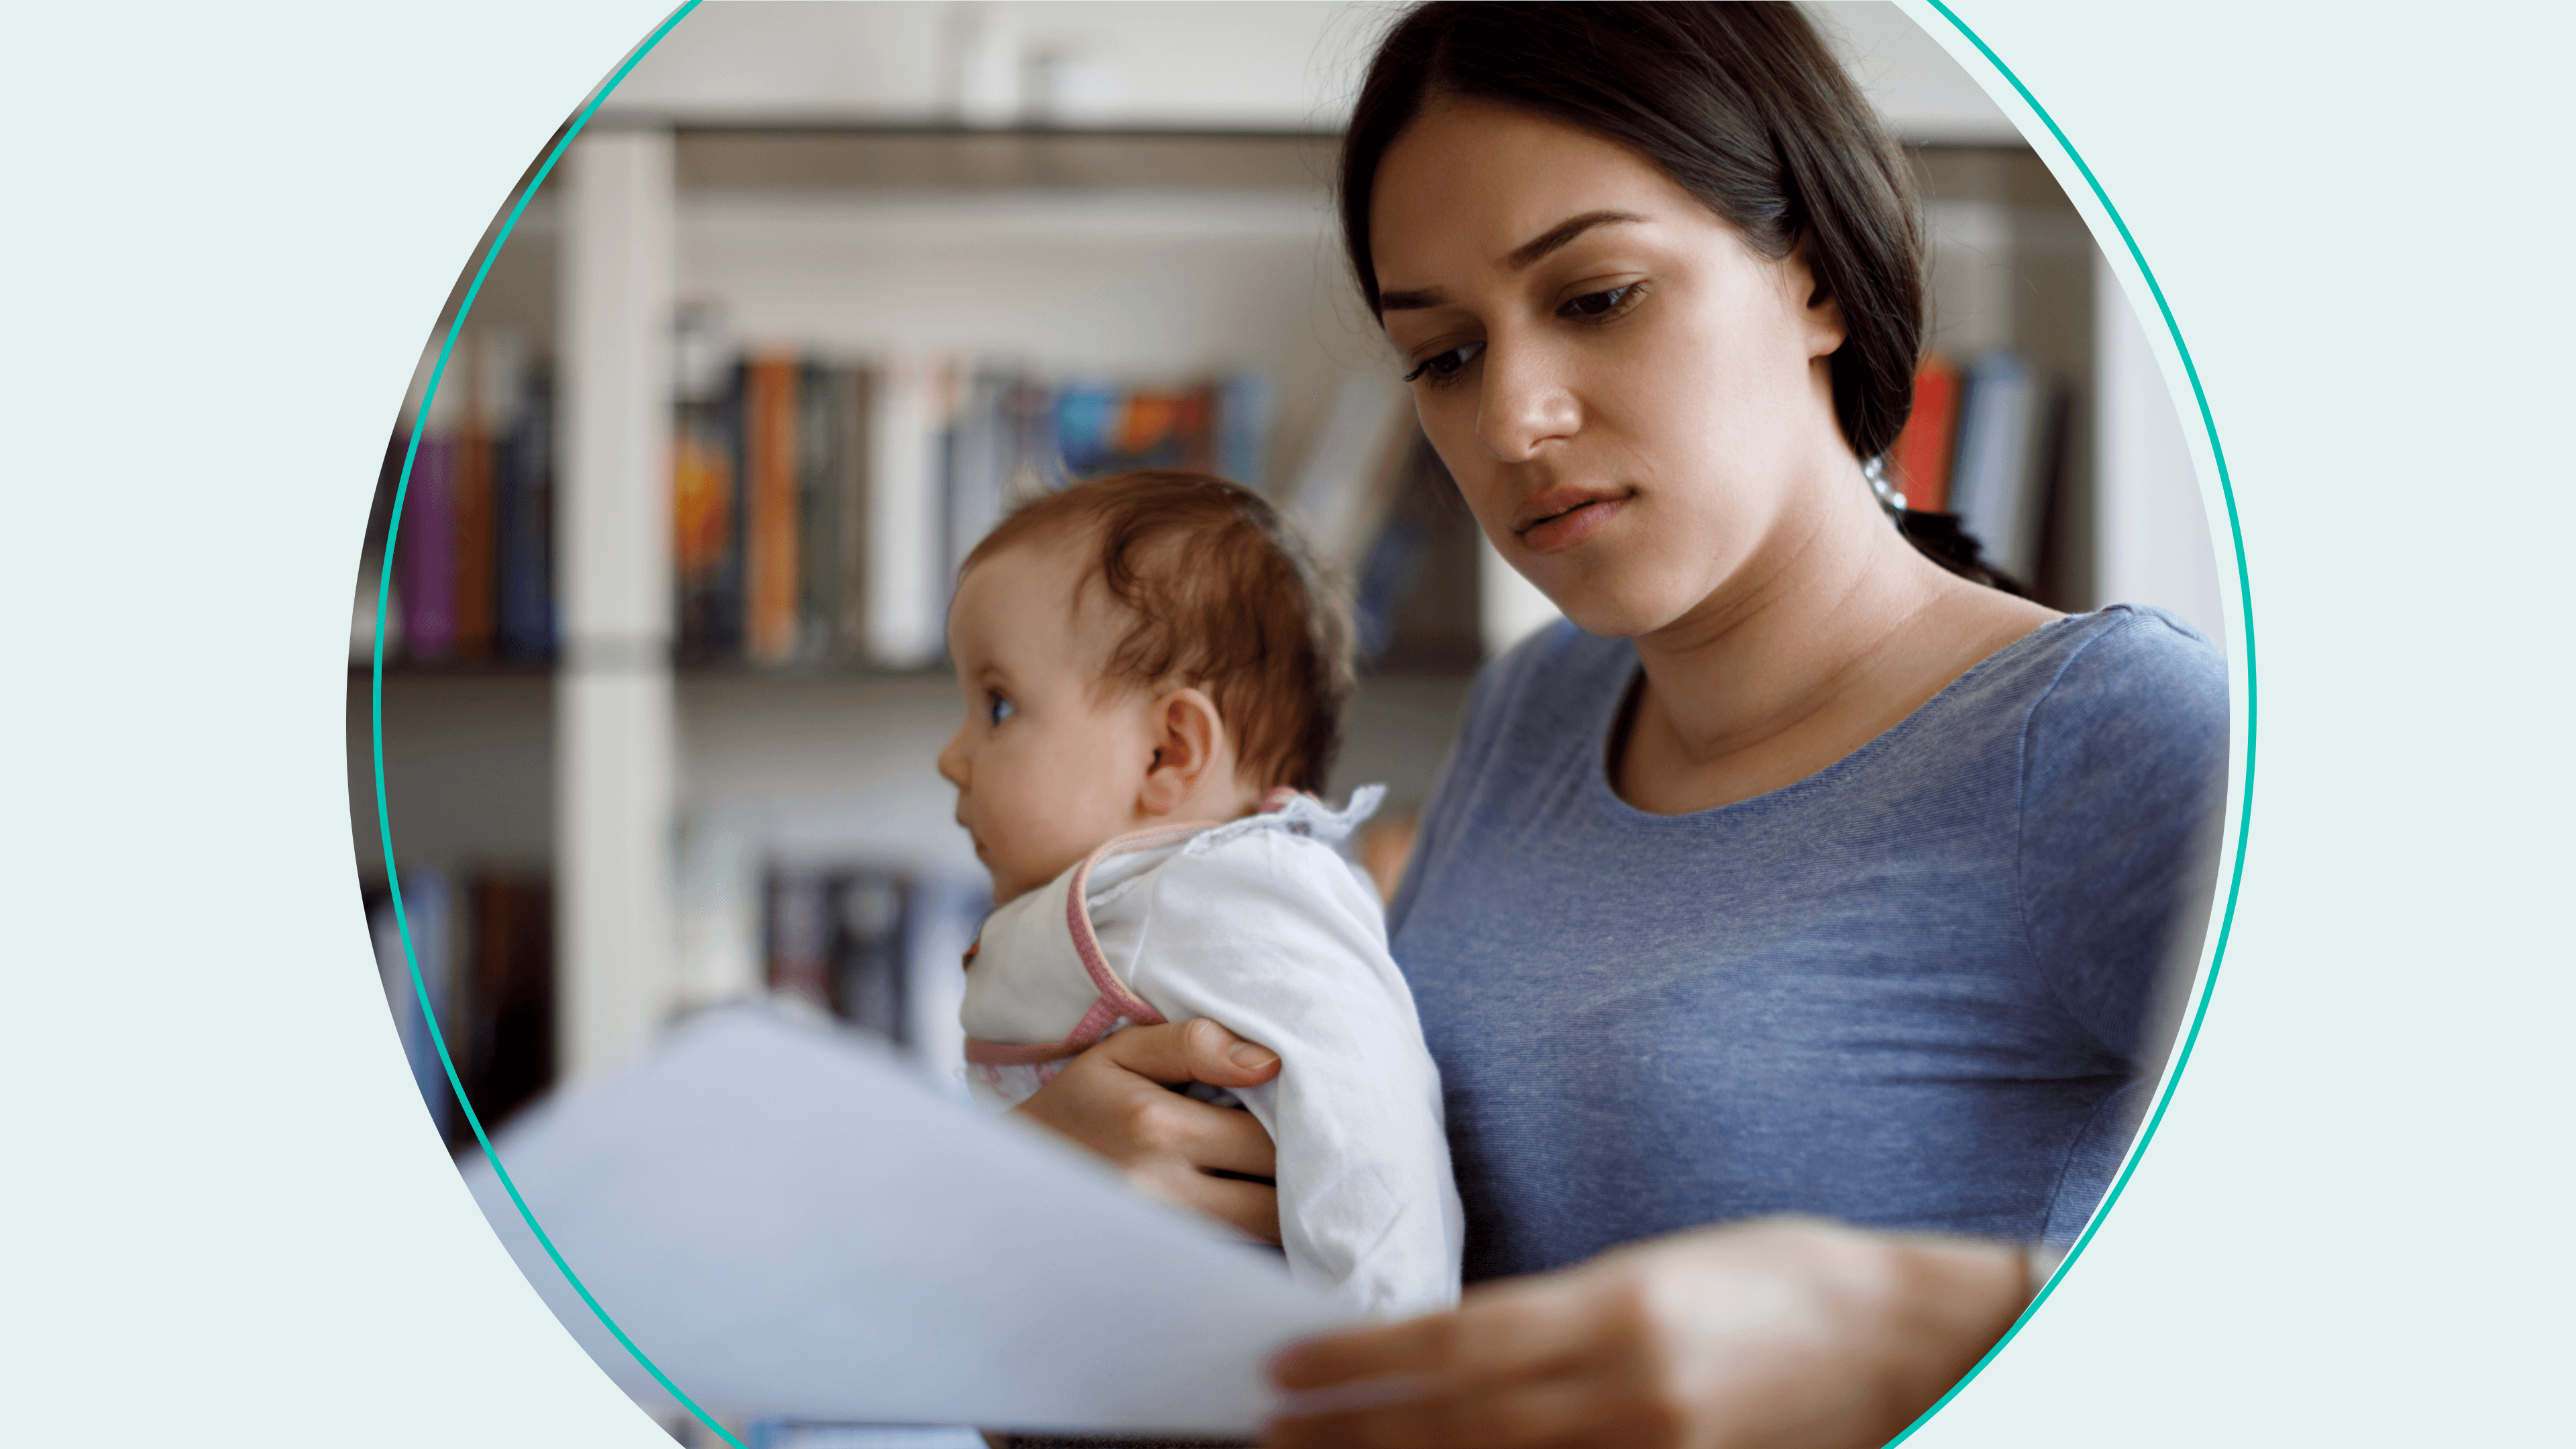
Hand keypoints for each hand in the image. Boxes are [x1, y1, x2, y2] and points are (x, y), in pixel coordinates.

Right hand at [1012, 1017, 1285, 1243]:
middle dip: (1300, 1180)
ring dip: (1281, 1215)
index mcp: (1156, 1127)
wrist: (1011, 1183)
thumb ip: (1195, 1044)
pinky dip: (1250, 1242)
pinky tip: (1249, 1214)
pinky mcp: (1156, 1268)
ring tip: (1285, 1183)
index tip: (1306, 1116)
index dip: (1301, 1130)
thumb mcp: (1122, 1053)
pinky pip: (1231, 1261)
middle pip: (1274, 1201)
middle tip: (1307, 1156)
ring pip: (1258, 1239)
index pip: (1268, 1139)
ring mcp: (1157, 1239)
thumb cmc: (1077, 1105)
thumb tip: (1270, 1061)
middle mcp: (1159, 1191)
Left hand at [1264, 1216, 2027, 1448]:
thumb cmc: (1782, 1283)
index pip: (1451, 1343)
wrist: (1911, 1342)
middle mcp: (1627, 1389)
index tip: (1286, 1365)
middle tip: (1269, 1431)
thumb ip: (1557, 1314)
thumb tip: (1448, 1350)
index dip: (1357, 1359)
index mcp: (1618, 1307)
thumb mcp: (1655, 1270)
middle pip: (1453, 1423)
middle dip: (1350, 1430)